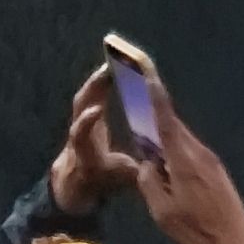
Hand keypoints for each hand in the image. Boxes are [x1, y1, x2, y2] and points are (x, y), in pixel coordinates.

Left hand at [49, 65, 143, 220]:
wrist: (76, 182)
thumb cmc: (102, 180)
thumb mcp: (122, 180)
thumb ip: (141, 172)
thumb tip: (166, 163)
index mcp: (86, 154)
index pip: (80, 136)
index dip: (86, 122)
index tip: (97, 109)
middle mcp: (78, 136)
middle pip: (78, 107)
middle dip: (93, 87)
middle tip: (111, 69)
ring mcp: (79, 122)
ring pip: (83, 97)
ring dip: (98, 79)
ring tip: (116, 62)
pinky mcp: (83, 114)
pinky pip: (90, 94)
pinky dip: (101, 81)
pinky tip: (115, 68)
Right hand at [129, 95, 243, 243]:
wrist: (235, 241)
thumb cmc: (195, 228)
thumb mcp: (162, 211)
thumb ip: (150, 183)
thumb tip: (148, 163)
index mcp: (183, 159)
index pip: (166, 121)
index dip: (156, 97)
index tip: (148, 74)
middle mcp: (198, 152)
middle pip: (174, 127)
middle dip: (156, 114)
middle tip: (138, 101)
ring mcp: (210, 160)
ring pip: (182, 140)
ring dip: (165, 136)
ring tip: (147, 138)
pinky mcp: (216, 170)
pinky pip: (190, 151)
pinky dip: (176, 150)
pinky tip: (168, 164)